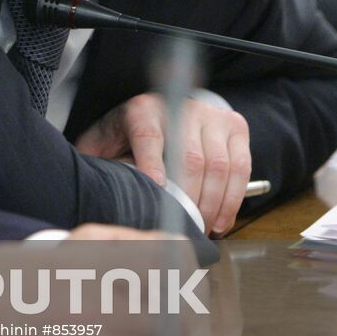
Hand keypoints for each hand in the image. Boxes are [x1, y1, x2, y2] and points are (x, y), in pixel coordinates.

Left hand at [75, 92, 250, 235]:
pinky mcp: (235, 125)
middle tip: (185, 226)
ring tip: (204, 228)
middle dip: (189, 198)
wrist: (161, 113)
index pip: (149, 136)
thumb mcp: (104, 144)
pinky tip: (221, 219)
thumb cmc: (127, 137)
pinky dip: (233, 198)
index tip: (157, 190)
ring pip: (219, 165)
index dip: (152, 164)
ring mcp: (211, 115)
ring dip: (214, 204)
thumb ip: (99, 162)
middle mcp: (180, 107)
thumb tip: (95, 189)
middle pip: (189, 157)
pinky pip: (241, 167)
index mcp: (142, 110)